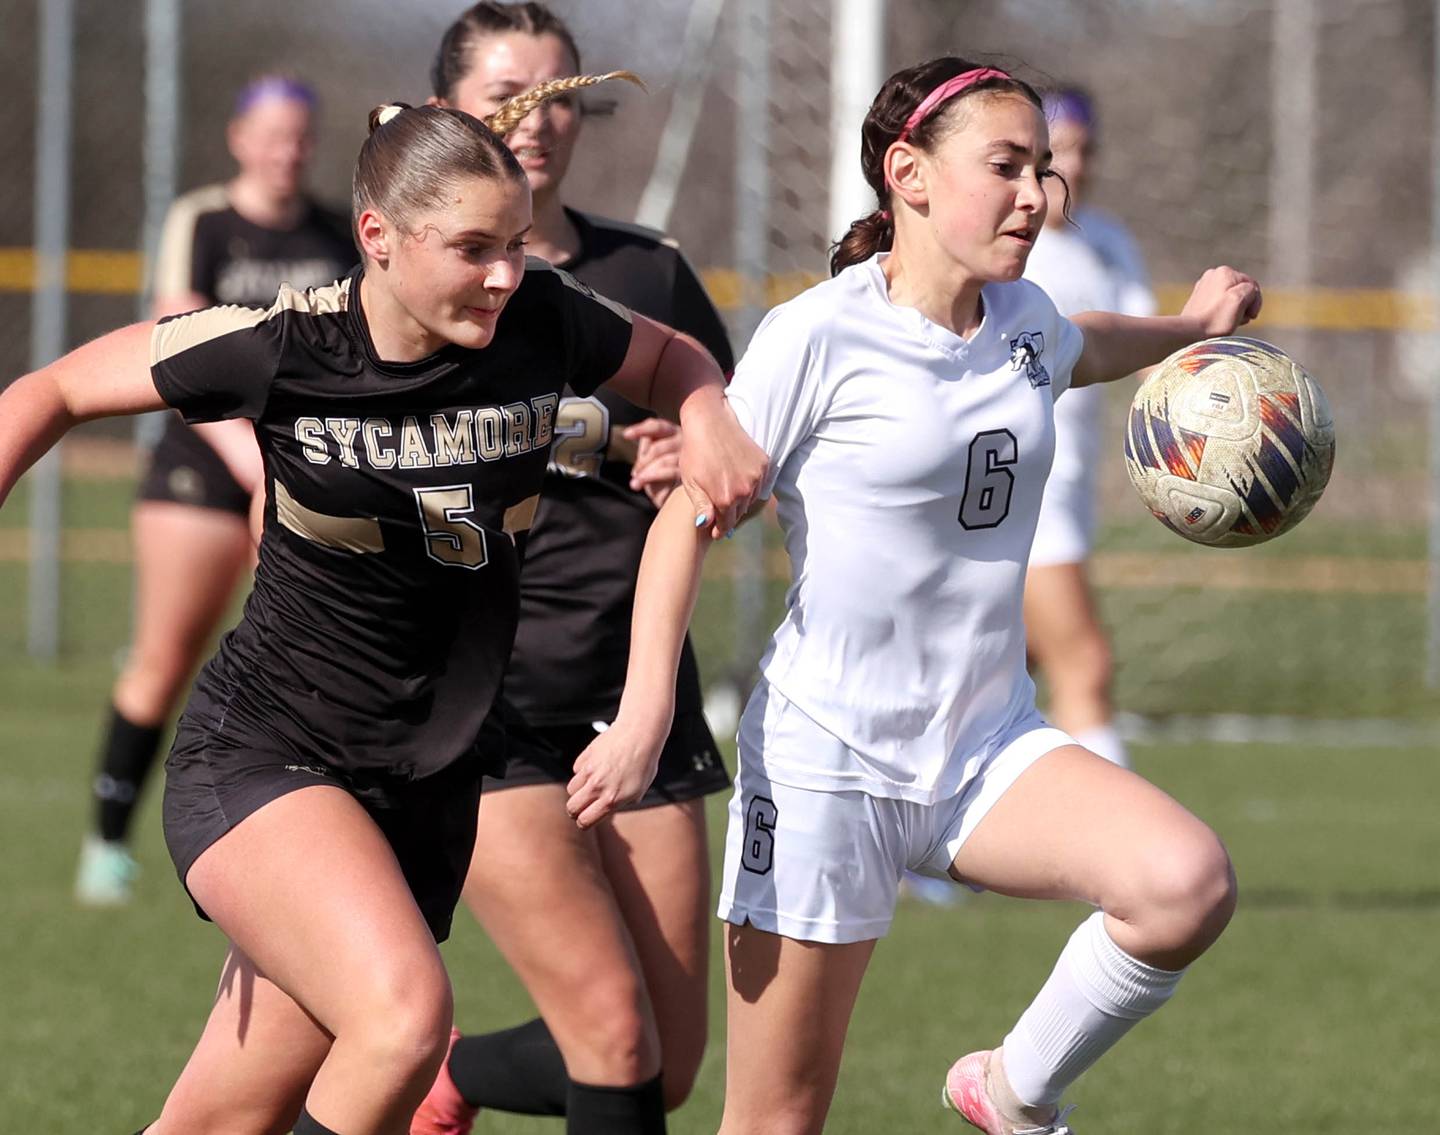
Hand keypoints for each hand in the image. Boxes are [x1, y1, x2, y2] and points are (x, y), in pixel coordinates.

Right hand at [566, 718, 667, 828]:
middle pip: (571, 808)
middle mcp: (597, 787)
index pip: (585, 821)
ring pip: (571, 789)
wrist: (640, 734)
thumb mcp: (638, 792)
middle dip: (576, 810)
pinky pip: (576, 770)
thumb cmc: (644, 764)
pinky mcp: (585, 756)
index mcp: (611, 800)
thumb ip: (619, 804)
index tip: (586, 819)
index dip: (584, 823)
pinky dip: (582, 771)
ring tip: (592, 784)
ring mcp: (589, 771)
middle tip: (582, 806)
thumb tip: (604, 810)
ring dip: (579, 790)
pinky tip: (597, 766)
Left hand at [625, 418, 681, 508]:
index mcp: (674, 434)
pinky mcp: (691, 473)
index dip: (641, 429)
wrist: (679, 502)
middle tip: (635, 474)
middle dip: (642, 462)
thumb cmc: (665, 480)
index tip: (626, 435)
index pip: (657, 427)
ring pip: (663, 460)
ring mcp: (689, 457)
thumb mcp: (653, 462)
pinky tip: (645, 484)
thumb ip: (648, 451)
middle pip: (658, 447)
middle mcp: (684, 442)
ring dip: (646, 473)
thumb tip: (640, 451)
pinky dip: (654, 477)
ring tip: (635, 484)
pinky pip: (671, 472)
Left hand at [679, 393, 767, 538]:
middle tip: (720, 514)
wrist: (709, 421)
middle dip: (729, 515)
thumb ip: (701, 506)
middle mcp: (743, 491)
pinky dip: (750, 486)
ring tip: (728, 495)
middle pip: (739, 513)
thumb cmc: (694, 451)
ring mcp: (756, 477)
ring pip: (750, 499)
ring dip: (740, 500)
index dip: (719, 529)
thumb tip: (706, 525)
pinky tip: (738, 480)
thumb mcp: (691, 481)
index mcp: (724, 498)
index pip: (726, 524)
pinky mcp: (764, 464)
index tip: (715, 532)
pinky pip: (759, 484)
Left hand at [1180, 266, 1262, 337]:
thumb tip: (1248, 291)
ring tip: (1230, 322)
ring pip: (1230, 297)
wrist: (1189, 332)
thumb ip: (1251, 289)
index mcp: (1225, 271)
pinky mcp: (1198, 298)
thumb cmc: (1216, 318)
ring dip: (1235, 309)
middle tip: (1241, 320)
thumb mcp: (1240, 299)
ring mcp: (1204, 285)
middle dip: (1244, 305)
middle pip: (1240, 290)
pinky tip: (1220, 321)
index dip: (1255, 302)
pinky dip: (1223, 311)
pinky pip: (1218, 303)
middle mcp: (1213, 274)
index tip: (1251, 317)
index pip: (1251, 285)